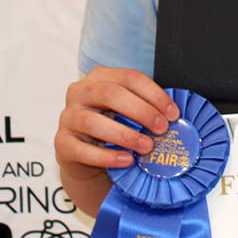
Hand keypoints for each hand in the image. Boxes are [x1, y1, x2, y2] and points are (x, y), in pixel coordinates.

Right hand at [55, 67, 178, 213]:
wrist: (86, 156)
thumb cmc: (113, 126)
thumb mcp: (127, 111)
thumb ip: (145, 107)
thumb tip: (175, 115)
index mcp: (99, 77)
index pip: (129, 77)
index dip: (154, 94)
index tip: (173, 113)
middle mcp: (79, 92)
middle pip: (111, 94)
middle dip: (141, 111)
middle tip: (162, 128)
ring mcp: (67, 117)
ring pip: (94, 122)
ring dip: (126, 135)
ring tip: (147, 147)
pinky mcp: (61, 144)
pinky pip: (82, 150)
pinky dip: (107, 156)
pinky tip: (126, 160)